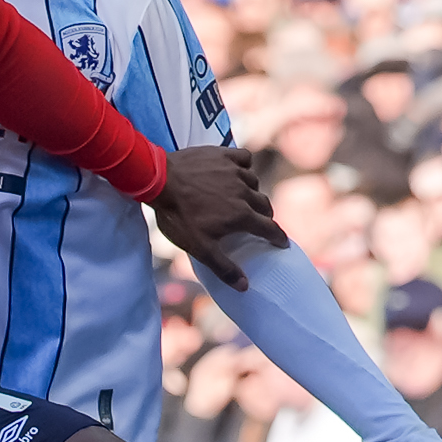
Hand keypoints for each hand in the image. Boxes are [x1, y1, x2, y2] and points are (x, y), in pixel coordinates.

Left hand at [148, 146, 286, 289]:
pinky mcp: (223, 155)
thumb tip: (245, 286)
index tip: (282, 242)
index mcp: (241, 215)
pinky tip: (237, 171)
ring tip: (242, 197)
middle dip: (265, 215)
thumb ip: (223, 268)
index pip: (269, 228)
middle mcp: (243, 192)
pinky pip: (244, 158)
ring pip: (254, 182)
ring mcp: (234, 171)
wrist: (159, 180)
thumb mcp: (199, 248)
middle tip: (259, 221)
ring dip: (252, 191)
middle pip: (265, 204)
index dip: (278, 237)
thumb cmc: (178, 217)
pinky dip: (245, 165)